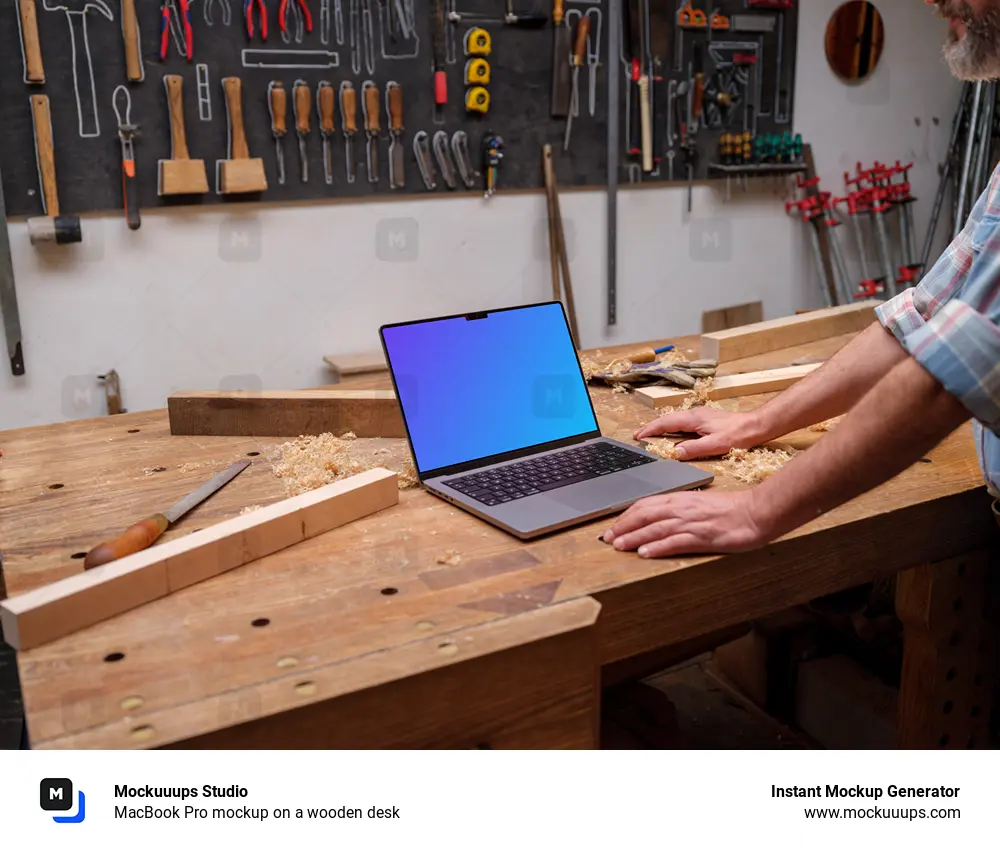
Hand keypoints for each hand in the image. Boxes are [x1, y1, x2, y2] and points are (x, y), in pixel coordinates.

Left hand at [602, 489, 770, 557]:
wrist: (755, 512)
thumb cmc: (730, 510)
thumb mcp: (699, 504)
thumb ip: (679, 510)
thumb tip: (659, 518)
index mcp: (680, 499)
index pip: (645, 505)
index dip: (626, 515)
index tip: (613, 525)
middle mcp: (681, 509)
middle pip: (644, 516)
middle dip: (623, 526)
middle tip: (607, 538)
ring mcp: (690, 523)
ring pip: (654, 529)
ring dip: (633, 537)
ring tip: (618, 545)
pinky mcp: (701, 537)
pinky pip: (674, 542)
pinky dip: (657, 547)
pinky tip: (645, 553)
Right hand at [634, 408, 764, 459]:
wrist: (756, 426)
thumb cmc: (738, 435)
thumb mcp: (715, 445)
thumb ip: (693, 449)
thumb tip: (674, 452)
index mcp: (693, 418)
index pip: (665, 423)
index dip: (650, 429)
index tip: (637, 436)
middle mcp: (694, 413)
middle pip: (667, 419)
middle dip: (651, 427)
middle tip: (638, 436)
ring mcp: (700, 415)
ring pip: (674, 419)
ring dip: (661, 426)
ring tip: (650, 435)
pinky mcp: (705, 418)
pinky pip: (682, 421)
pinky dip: (671, 426)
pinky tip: (671, 432)